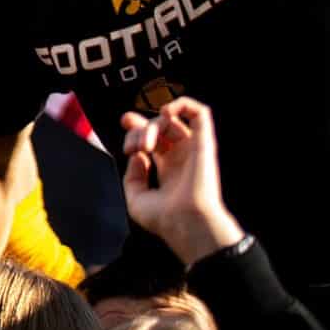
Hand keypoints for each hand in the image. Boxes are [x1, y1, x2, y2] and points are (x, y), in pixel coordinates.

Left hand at [120, 98, 244, 265]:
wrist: (186, 224)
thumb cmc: (164, 219)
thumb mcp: (136, 199)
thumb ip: (133, 176)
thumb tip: (138, 156)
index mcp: (169, 169)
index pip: (154, 138)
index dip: (137, 125)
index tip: (125, 121)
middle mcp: (182, 157)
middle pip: (158, 126)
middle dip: (139, 127)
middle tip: (133, 148)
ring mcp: (193, 149)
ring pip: (171, 119)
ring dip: (152, 125)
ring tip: (146, 145)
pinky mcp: (204, 143)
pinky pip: (201, 113)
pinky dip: (183, 104)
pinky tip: (166, 113)